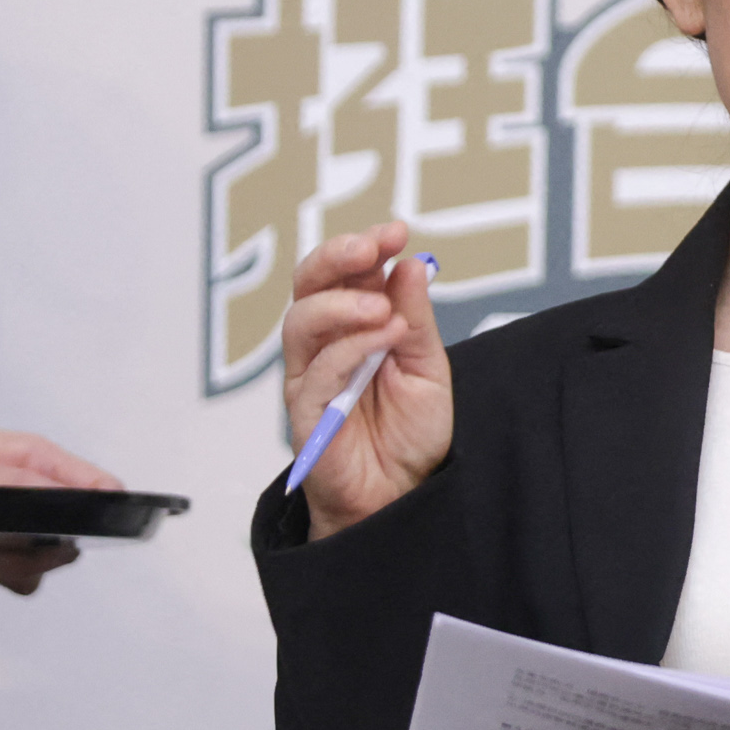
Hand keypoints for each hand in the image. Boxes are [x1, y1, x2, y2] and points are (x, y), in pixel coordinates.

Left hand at [0, 385, 118, 594]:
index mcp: (38, 462)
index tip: (70, 535)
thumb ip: (16, 486)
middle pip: (64, 546)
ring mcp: (11, 527)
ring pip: (26, 572)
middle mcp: (33, 496)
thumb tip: (60, 501)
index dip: (102, 514)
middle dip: (25, 558)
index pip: (98, 488)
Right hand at [282, 221, 451, 540]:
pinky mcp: (305, 412)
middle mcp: (325, 346)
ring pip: (301, 320)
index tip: (396, 231)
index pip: (345, 272)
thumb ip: (417, 319)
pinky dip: (351, 346)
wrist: (400, 498)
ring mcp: (311, 377)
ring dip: (341, 302)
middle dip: (337, 256)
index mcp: (353, 327)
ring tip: (382, 306)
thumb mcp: (428, 368)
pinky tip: (385, 336)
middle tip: (372, 247)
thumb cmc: (408, 436)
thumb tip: (409, 264)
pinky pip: (317, 371)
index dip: (365, 246)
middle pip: (308, 284)